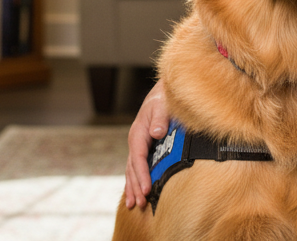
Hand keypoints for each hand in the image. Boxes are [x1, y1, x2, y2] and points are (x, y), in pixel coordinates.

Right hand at [123, 80, 169, 208]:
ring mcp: (138, 145)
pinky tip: (136, 193)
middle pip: (132, 168)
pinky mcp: (143, 148)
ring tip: (134, 205)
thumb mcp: (162, 104)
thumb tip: (156, 132)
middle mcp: (135, 140)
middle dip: (136, 186)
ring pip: (132, 170)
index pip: (138, 158)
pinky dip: (135, 181)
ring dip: (133, 187)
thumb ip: (159, 118)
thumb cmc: (164, 98)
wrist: (163, 92)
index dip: (142, 174)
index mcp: (138, 132)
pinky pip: (136, 167)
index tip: (147, 189)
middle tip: (141, 204)